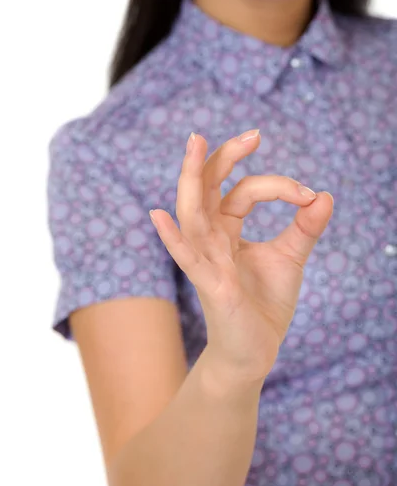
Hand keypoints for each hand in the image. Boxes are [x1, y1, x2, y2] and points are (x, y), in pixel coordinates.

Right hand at [149, 129, 333, 383]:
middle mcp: (211, 238)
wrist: (257, 350)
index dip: (279, 186)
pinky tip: (159, 215)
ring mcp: (206, 260)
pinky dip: (172, 238)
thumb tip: (325, 195)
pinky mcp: (210, 285)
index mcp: (226, 228)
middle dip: (225, 157)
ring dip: (191, 178)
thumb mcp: (290, 258)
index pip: (244, 190)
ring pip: (193, 213)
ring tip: (194, 143)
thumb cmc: (265, 304)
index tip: (310, 196)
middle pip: (208, 188)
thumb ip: (304, 227)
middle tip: (253, 135)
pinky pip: (187, 259)